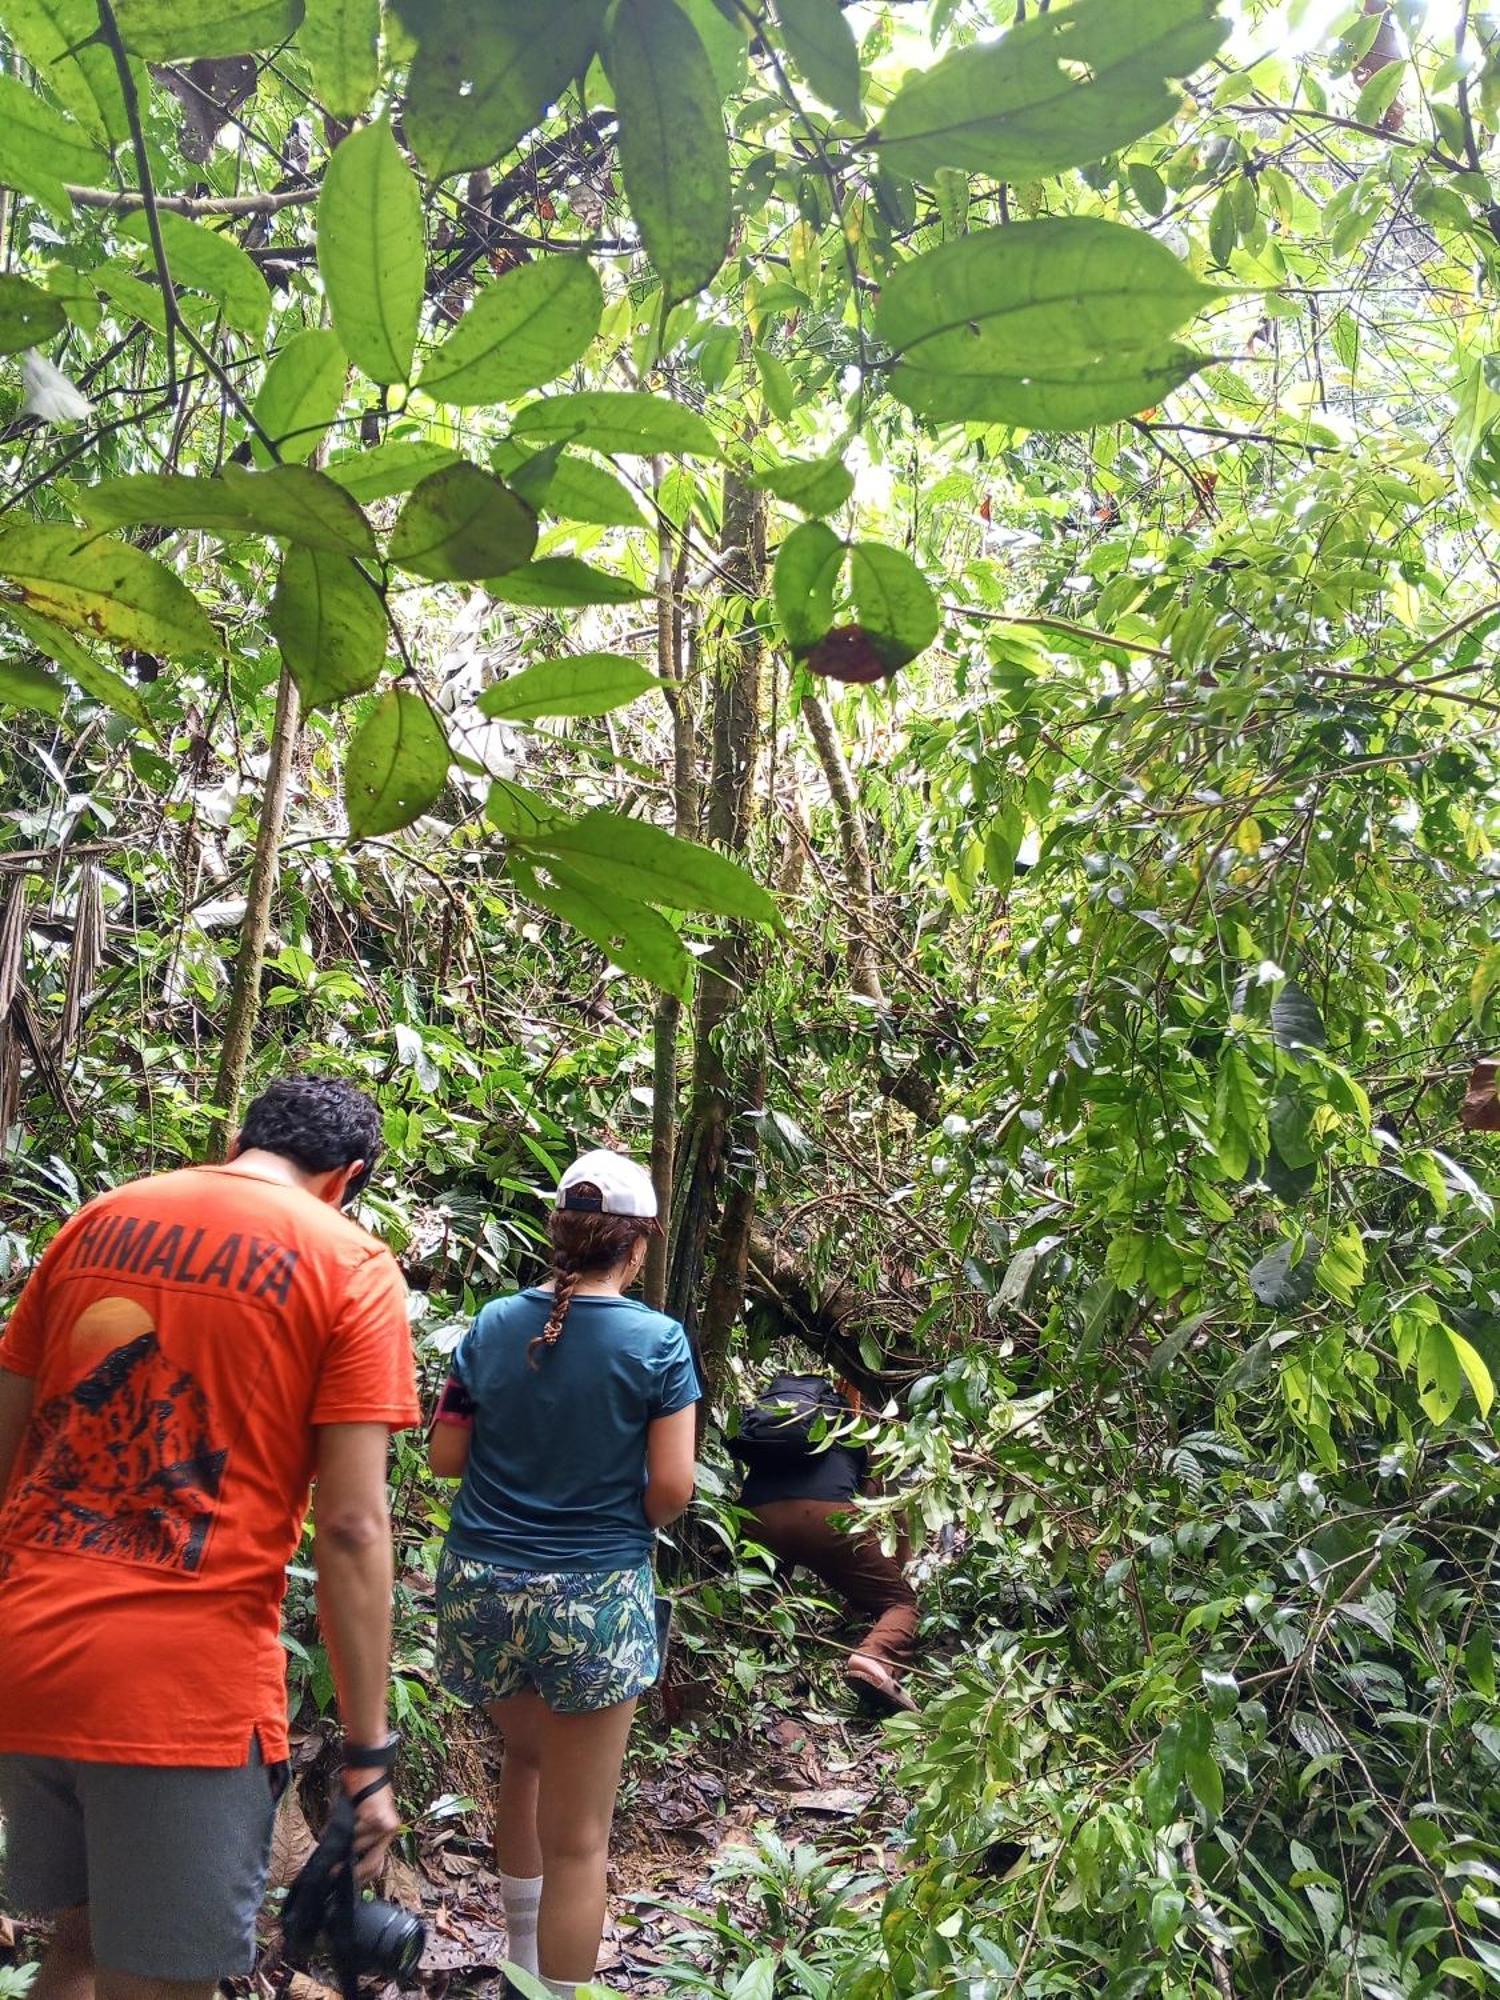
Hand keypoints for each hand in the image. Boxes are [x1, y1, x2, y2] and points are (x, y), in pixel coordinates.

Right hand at [344, 1768, 399, 1883]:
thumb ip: (352, 1839)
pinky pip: (355, 1832)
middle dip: (353, 1871)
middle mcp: (389, 1832)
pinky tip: (341, 1819)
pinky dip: (343, 1828)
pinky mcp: (376, 1817)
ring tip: (334, 1832)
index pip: (377, 1866)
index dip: (362, 1878)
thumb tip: (334, 1861)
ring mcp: (384, 1826)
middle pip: (371, 1865)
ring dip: (343, 1842)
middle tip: (334, 1872)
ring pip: (357, 1846)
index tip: (346, 1884)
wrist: (367, 1768)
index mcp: (385, 1833)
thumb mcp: (359, 1818)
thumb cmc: (360, 1792)